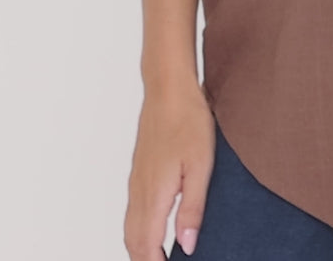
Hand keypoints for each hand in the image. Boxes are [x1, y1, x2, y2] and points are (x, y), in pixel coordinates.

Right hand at [124, 79, 214, 259]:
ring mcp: (136, 180)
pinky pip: (132, 210)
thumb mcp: (201, 166)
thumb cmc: (188, 121)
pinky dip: (138, 229)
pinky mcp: (138, 170)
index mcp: (155, 195)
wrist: (168, 88)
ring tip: (158, 256)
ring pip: (130, 227)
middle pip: (134, 241)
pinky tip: (153, 226)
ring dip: (140, 247)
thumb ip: (193, 209)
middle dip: (144, 260)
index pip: (148, 246)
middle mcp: (140, 192)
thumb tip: (188, 246)